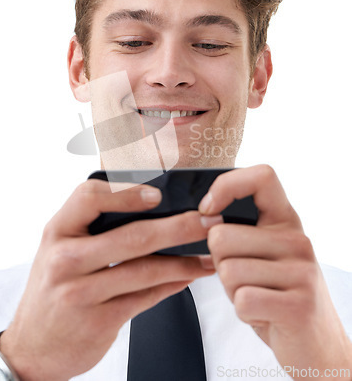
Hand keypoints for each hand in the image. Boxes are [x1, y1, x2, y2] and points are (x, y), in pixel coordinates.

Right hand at [0, 179, 214, 380]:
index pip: (90, 196)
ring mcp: (81, 293)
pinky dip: (172, 284)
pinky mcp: (99, 321)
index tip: (159, 194)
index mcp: (57, 230)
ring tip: (210, 255)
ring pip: (145, 270)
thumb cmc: (54, 286)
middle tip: (210, 221)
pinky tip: (190, 276)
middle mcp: (65, 259)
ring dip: (185, 261)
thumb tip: (152, 204)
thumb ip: (94, 225)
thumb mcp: (60, 247)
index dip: (127, 193)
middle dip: (179, 227)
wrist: (33, 346)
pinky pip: (145, 297)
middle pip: (132, 236)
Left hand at [199, 165, 351, 379]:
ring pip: (227, 270)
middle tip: (246, 279)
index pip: (261, 176)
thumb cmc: (278, 294)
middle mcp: (297, 239)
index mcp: (286, 220)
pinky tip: (263, 315)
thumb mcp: (264, 254)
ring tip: (257, 296)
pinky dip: (243, 313)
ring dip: (231, 291)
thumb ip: (239, 232)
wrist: (318, 344)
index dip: (226, 185)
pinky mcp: (299, 305)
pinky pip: (242, 300)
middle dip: (219, 264)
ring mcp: (301, 271)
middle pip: (221, 236)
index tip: (208, 209)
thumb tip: (203, 219)